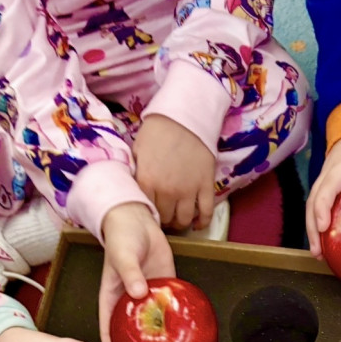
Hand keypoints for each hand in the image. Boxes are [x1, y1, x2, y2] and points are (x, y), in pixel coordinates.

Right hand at [98, 202, 175, 341]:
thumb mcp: (123, 256)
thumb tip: (138, 293)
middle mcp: (128, 304)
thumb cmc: (123, 237)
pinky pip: (168, 311)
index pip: (108, 333)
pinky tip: (185, 338)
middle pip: (130, 336)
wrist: (138, 220)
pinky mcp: (162, 290)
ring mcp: (146, 299)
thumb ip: (130, 274)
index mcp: (111, 300)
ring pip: (150, 327)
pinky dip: (174, 324)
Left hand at [133, 114, 216, 230]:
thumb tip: (135, 191)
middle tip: (164, 216)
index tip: (149, 213)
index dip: (147, 213)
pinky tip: (197, 224)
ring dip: (180, 223)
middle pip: (165, 218)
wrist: (185, 116)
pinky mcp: (206, 187)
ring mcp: (189, 190)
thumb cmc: (157, 131)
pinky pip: (206, 213)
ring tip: (178, 219)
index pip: (146, 210)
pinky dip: (202, 223)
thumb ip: (135, 174)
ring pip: (184, 220)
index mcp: (147, 181)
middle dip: (163, 220)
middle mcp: (167, 191)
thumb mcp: (137, 151)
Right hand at [306, 132, 340, 256]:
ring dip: (311, 230)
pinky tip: (324, 241)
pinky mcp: (326, 185)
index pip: (326, 189)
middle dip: (312, 229)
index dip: (323, 209)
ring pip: (310, 206)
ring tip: (318, 254)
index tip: (323, 228)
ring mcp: (324, 179)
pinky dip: (316, 223)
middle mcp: (327, 174)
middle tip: (318, 254)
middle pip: (312, 203)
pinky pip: (317, 205)